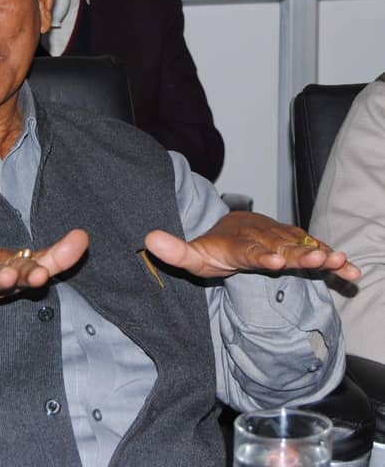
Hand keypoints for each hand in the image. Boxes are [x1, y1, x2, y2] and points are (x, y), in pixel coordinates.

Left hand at [144, 211, 360, 281]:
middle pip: (282, 248)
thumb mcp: (192, 254)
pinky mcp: (295, 247)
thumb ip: (174, 250)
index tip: (272, 261)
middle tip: (318, 260)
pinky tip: (352, 272)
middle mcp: (263, 239)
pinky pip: (315, 253)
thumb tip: (149, 239)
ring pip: (301, 247)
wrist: (232, 229)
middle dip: (299, 255)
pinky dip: (332, 261)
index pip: (249, 250)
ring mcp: (281, 242)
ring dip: (320, 254)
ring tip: (339, 261)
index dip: (260, 255)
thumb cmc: (213, 247)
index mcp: (238, 244)